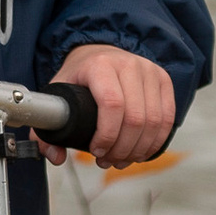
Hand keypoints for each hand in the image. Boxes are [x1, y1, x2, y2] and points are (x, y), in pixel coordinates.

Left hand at [44, 46, 175, 169]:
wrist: (99, 54)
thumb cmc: (79, 77)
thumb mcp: (57, 95)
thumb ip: (47, 127)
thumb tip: (57, 157)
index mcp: (99, 65)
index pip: (112, 104)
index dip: (107, 135)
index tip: (96, 151)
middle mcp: (128, 64)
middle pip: (135, 118)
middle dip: (122, 148)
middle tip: (107, 161)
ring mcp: (149, 71)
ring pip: (154, 121)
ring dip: (139, 149)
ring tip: (121, 160)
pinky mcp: (163, 80)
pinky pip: (168, 118)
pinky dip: (155, 141)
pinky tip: (141, 152)